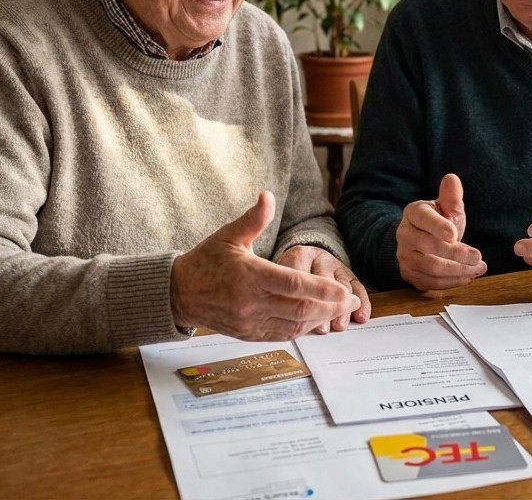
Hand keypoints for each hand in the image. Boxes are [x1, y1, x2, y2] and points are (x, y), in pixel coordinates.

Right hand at [170, 191, 361, 340]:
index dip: (321, 290)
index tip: (345, 291)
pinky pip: (283, 335)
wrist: (179, 293)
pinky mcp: (249, 334)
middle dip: (331, 307)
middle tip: (352, 301)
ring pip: (294, 325)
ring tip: (341, 310)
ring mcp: (250, 321)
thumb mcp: (228, 235)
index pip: (292, 285)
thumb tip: (268, 196)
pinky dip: (303, 329)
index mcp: (249, 275)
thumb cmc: (206, 261)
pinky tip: (318, 321)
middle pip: (299, 309)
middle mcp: (251, 302)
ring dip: (322, 319)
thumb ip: (253, 218)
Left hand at [276, 244, 371, 332]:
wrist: (306, 262)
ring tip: (339, 326)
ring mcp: (337, 265)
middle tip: (324, 326)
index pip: (300, 275)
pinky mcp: (350, 274)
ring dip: (342, 309)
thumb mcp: (281, 282)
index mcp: (298, 256)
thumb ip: (285, 296)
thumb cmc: (289, 279)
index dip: (303, 296)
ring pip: (342, 286)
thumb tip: (291, 321)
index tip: (302, 317)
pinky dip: (362, 304)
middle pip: (324, 281)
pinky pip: (358, 288)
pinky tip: (361, 317)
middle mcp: (319, 258)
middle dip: (325, 306)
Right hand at [395, 173, 487, 290]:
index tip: (456, 234)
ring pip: (432, 268)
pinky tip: (467, 276)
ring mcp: (405, 256)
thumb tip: (452, 179)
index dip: (439, 227)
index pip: (424, 219)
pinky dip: (452, 282)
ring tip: (478, 268)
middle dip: (457, 254)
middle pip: (430, 248)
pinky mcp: (410, 274)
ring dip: (459, 270)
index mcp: (413, 213)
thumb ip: (451, 196)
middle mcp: (404, 235)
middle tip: (479, 257)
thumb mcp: (446, 207)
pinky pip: (431, 282)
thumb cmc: (438, 222)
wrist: (420, 240)